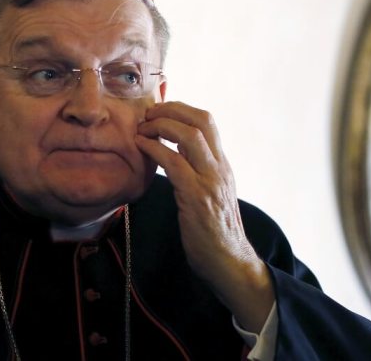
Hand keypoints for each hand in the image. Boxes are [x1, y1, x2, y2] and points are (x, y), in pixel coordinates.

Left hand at [135, 102, 273, 331]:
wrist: (229, 262)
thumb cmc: (215, 233)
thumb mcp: (211, 194)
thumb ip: (199, 172)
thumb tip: (176, 153)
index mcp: (222, 165)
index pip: (208, 121)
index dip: (181, 108)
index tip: (159, 110)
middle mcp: (220, 167)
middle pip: (202, 120)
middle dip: (172, 109)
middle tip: (148, 114)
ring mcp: (210, 181)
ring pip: (189, 136)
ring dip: (160, 125)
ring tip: (141, 129)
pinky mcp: (196, 197)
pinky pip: (174, 162)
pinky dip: (154, 148)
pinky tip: (140, 147)